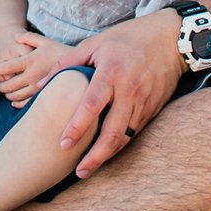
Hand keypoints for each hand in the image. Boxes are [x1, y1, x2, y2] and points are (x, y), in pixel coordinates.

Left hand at [0, 33, 73, 104]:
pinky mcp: (43, 95)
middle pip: (9, 84)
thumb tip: (14, 37)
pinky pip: (27, 103)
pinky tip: (14, 101)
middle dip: (1, 86)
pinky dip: (18, 104)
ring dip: (8, 95)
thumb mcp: (44, 41)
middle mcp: (33, 74)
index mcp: (31, 60)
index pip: (7, 67)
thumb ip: (28, 38)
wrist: (78, 64)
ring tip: (6, 92)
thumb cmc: (59, 51)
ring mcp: (38, 87)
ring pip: (16, 95)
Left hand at [55, 10, 186, 177]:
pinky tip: (105, 153)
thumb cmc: (127, 39)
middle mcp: (129, 91)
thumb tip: (39, 85)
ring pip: (125, 137)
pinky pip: (135, 132)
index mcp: (111, 73)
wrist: (171, 39)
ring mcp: (143, 103)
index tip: (63, 144)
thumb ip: (66, 63)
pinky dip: (119, 145)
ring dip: (106, 156)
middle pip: (112, 132)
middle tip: (77, 171)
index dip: (77, 126)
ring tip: (87, 168)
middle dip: (94, 156)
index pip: (92, 105)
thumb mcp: (94, 43)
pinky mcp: (152, 109)